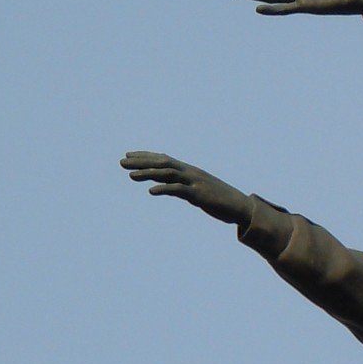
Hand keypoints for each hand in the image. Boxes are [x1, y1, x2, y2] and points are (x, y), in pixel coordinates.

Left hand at [120, 152, 250, 223]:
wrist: (241, 207)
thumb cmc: (221, 200)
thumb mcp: (199, 191)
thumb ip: (185, 187)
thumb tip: (172, 188)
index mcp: (190, 171)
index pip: (164, 159)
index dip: (146, 156)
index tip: (129, 155)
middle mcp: (191, 173)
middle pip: (163, 163)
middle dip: (141, 162)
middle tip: (121, 162)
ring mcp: (195, 182)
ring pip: (168, 173)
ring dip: (148, 173)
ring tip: (130, 175)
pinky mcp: (199, 194)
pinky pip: (179, 190)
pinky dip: (164, 188)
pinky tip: (150, 191)